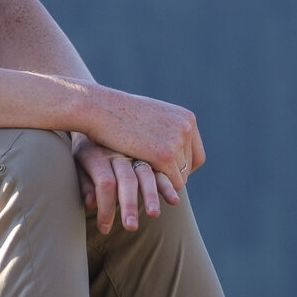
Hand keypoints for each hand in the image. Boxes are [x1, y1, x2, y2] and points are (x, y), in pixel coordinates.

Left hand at [74, 138, 179, 234]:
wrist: (104, 107)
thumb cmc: (89, 140)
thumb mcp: (79, 159)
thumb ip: (85, 181)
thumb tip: (90, 203)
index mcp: (98, 154)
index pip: (104, 183)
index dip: (105, 208)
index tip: (104, 228)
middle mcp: (120, 149)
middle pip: (127, 181)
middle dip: (129, 206)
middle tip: (130, 228)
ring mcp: (138, 145)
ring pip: (149, 173)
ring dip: (153, 196)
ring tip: (153, 214)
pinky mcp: (155, 144)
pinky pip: (165, 165)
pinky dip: (169, 182)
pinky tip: (173, 199)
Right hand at [75, 87, 204, 189]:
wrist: (99, 107)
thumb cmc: (117, 111)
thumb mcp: (149, 115)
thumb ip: (164, 129)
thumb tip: (173, 145)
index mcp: (186, 118)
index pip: (196, 155)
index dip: (182, 168)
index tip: (167, 176)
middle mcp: (186, 128)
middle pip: (189, 167)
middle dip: (171, 177)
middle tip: (152, 183)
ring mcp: (177, 141)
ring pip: (180, 178)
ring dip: (163, 183)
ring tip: (145, 183)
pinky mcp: (164, 155)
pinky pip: (172, 183)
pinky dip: (160, 189)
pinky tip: (142, 185)